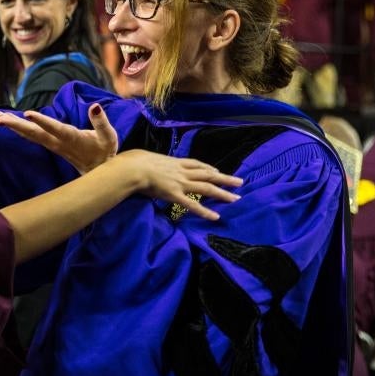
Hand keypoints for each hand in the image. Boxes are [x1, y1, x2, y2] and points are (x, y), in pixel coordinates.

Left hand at [0, 103, 117, 174]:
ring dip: (12, 126)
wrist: (98, 171)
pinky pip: (31, 136)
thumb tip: (94, 106)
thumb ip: (101, 121)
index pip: (56, 129)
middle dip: (15, 125)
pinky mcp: (50, 144)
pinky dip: (18, 128)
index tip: (28, 114)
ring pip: (29, 135)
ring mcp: (52, 144)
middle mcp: (58, 142)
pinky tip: (7, 122)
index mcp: (72, 139)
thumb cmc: (104, 150)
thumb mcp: (109, 136)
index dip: (43, 122)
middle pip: (34, 133)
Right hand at [115, 149, 242, 220]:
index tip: (217, 170)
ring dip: (222, 193)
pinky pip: (193, 204)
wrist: (134, 168)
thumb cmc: (136, 162)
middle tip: (240, 182)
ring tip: (236, 198)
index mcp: (175, 162)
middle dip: (225, 178)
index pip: (196, 164)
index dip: (208, 167)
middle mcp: (182, 172)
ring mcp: (181, 183)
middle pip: (208, 174)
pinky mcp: (175, 195)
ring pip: (207, 188)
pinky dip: (205, 211)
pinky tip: (215, 217)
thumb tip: (146, 164)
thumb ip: (153, 163)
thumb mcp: (148, 159)